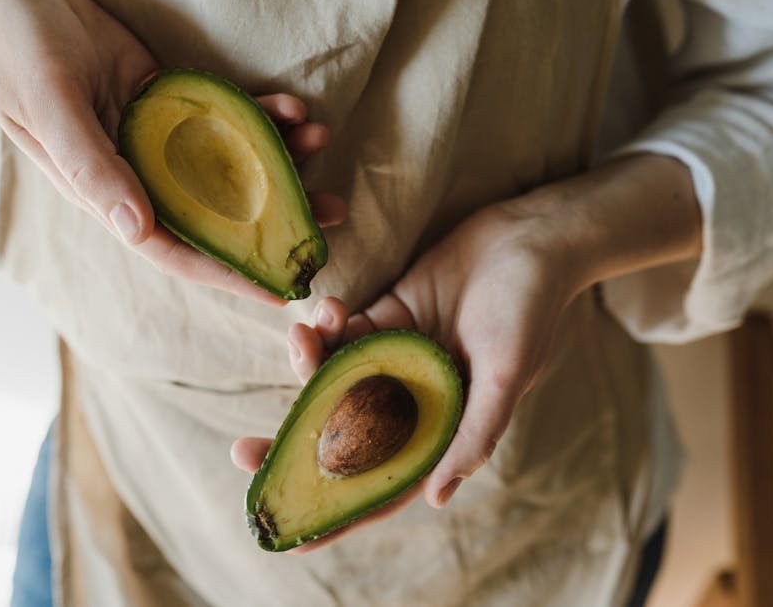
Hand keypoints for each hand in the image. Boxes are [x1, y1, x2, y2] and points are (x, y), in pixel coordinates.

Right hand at [0, 0, 342, 304]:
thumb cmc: (21, 54)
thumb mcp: (50, 107)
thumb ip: (91, 168)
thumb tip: (137, 229)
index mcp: (109, 193)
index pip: (175, 247)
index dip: (227, 272)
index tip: (278, 289)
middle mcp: (142, 175)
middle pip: (217, 213)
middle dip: (276, 218)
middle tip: (332, 213)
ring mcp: (162, 141)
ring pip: (231, 165)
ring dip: (279, 159)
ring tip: (322, 140)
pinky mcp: (176, 105)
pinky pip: (227, 119)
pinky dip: (262, 115)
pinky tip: (294, 108)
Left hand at [232, 204, 578, 549]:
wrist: (530, 237)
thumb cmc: (530, 308)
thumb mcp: (508, 373)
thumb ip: (475, 432)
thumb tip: (436, 498)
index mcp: (445, 424)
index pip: (386, 479)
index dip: (339, 510)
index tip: (290, 534)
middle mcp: (414, 398)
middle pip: (347, 435)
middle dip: (295, 446)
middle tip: (242, 452)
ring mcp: (397, 358)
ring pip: (335, 381)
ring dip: (308, 367)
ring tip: (301, 338)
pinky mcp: (387, 317)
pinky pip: (342, 333)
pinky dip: (325, 326)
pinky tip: (325, 309)